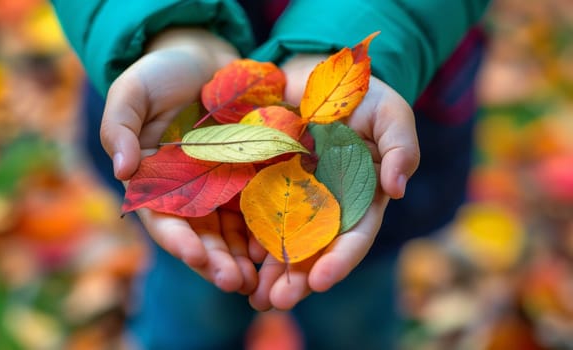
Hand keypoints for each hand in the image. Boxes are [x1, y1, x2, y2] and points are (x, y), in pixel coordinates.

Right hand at [99, 28, 257, 293]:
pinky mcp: (246, 176)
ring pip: (229, 231)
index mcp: (153, 181)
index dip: (177, 240)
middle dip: (216, 262)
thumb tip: (122, 171)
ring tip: (260, 278)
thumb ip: (119, 127)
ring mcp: (217, 186)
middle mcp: (185, 192)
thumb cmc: (160, 74)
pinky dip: (263, 229)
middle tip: (237, 282)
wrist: (200, 58)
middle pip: (199, 235)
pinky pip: (254, 208)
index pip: (162, 219)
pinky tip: (278, 245)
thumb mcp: (132, 93)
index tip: (196, 256)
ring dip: (242, 257)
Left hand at [248, 54, 420, 309]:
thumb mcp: (390, 113)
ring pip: (285, 239)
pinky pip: (258, 213)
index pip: (355, 234)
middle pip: (317, 248)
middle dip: (300, 277)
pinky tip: (238, 259)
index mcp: (362, 195)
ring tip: (255, 296)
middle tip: (279, 302)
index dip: (341, 259)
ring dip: (272, 271)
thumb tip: (398, 190)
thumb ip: (400, 147)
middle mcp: (330, 203)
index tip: (321, 281)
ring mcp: (297, 195)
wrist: (317, 75)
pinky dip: (250, 237)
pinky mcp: (268, 182)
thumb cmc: (362, 95)